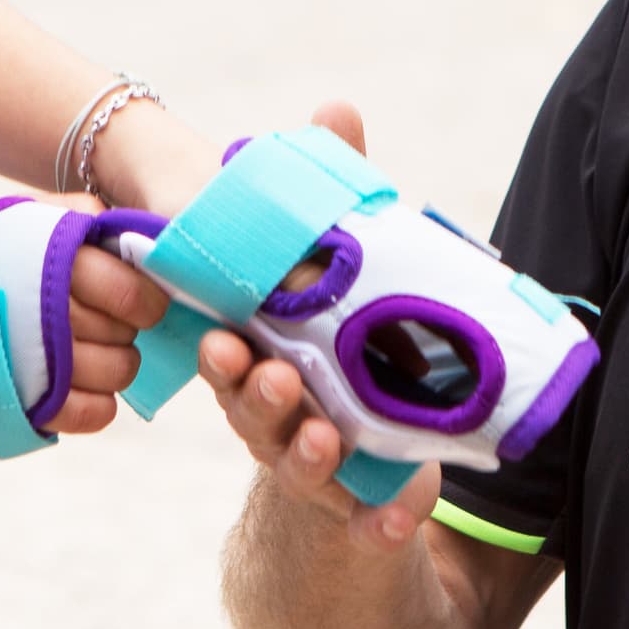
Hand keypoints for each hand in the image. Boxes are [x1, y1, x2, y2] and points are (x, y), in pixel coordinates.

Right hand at [52, 211, 171, 433]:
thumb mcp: (27, 216)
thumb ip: (78, 216)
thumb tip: (126, 233)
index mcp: (55, 264)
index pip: (130, 293)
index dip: (147, 299)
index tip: (143, 300)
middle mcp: (48, 315)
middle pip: (124, 334)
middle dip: (124, 327)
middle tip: (106, 320)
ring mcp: (39, 365)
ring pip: (117, 373)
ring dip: (116, 364)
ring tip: (95, 350)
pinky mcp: (30, 404)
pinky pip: (93, 413)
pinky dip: (98, 404)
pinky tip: (84, 385)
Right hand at [191, 98, 442, 546]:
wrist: (354, 441)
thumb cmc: (327, 334)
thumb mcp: (327, 265)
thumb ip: (331, 191)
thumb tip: (337, 106)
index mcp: (257, 356)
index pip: (233, 353)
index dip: (228, 352)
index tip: (227, 342)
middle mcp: (272, 411)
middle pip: (253, 409)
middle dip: (259, 397)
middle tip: (274, 378)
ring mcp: (309, 458)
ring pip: (298, 461)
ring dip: (306, 452)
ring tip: (325, 440)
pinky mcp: (357, 497)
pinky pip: (363, 518)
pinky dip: (379, 521)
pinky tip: (400, 521)